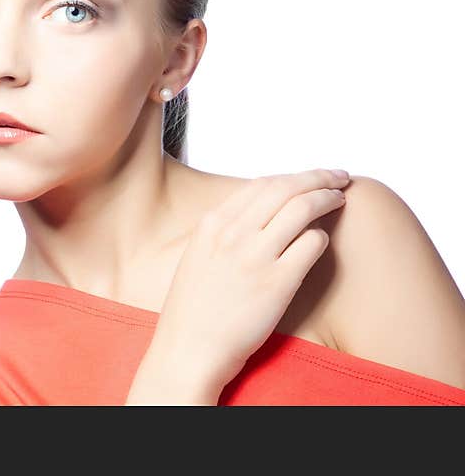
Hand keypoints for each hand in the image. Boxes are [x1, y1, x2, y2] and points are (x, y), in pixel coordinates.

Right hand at [127, 167, 350, 403]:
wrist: (189, 350)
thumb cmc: (192, 311)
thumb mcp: (197, 256)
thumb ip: (223, 231)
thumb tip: (257, 214)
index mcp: (212, 224)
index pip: (260, 183)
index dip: (291, 176)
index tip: (306, 178)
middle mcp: (234, 233)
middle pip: (286, 187)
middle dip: (318, 177)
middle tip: (337, 177)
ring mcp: (256, 256)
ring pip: (304, 207)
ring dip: (327, 198)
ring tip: (340, 200)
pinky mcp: (278, 282)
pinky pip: (312, 244)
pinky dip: (322, 236)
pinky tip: (322, 242)